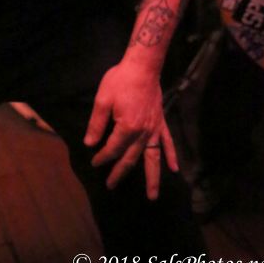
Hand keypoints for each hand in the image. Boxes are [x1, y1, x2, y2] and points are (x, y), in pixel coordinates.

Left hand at [84, 59, 178, 199]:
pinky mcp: (161, 122)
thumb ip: (96, 123)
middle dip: (120, 173)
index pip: (113, 149)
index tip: (94, 162)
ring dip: (152, 178)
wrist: (143, 66)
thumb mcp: (103, 99)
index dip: (102, 157)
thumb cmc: (120, 80)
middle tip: (111, 185)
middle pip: (131, 158)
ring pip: (153, 158)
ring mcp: (154, 129)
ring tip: (152, 196)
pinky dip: (171, 156)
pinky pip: (168, 143)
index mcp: (127, 128)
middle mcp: (143, 133)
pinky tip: (174, 169)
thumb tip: (90, 143)